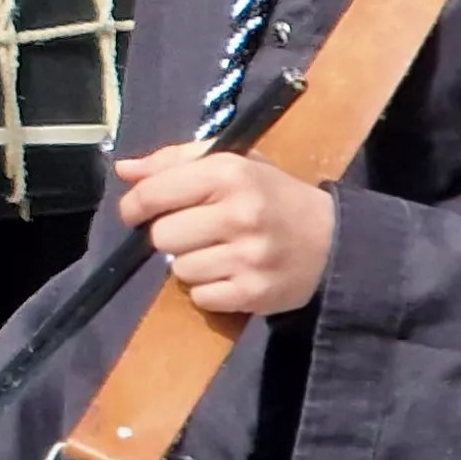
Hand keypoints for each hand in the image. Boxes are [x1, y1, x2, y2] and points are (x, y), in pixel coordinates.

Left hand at [114, 142, 334, 315]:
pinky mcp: (256, 293)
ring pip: (180, 270)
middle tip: (195, 231)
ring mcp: (249, 257)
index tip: (136, 213)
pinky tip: (231, 274)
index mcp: (229, 174)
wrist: (336, 240)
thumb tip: (124, 170)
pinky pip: (201, 298)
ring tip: (219, 252)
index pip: (152, 194)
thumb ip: (174, 161)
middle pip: (162, 237)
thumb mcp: (232, 163)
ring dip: (191, 264)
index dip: (134, 206)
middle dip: (170, 235)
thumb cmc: (272, 195)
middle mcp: (240, 214)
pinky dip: (208, 290)